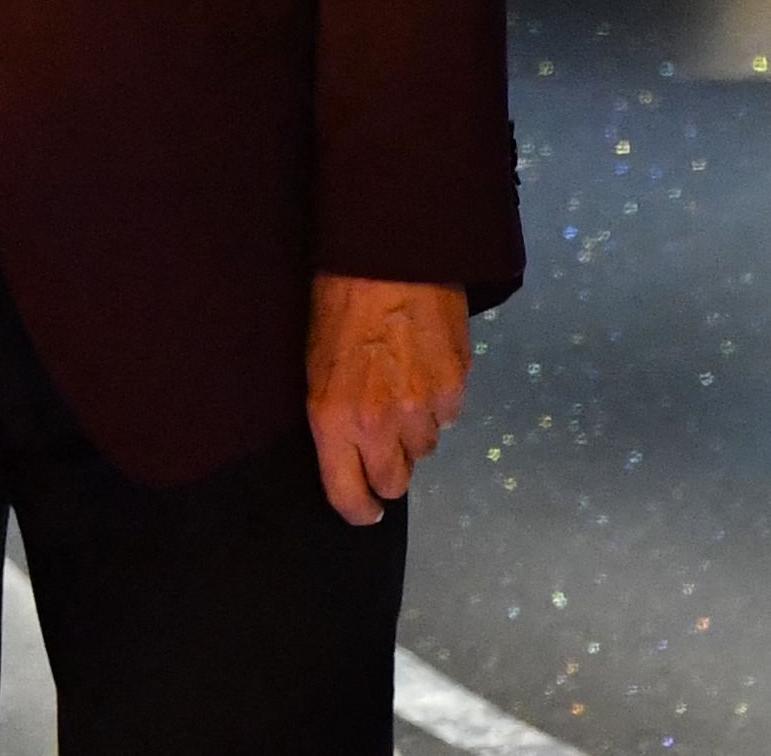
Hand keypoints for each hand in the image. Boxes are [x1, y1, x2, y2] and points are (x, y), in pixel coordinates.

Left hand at [305, 274, 469, 525]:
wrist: (387, 260)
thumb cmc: (335, 307)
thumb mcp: (314, 366)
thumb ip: (334, 416)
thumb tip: (352, 451)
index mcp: (333, 419)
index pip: (348, 494)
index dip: (358, 509)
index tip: (364, 510)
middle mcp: (379, 424)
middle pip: (395, 482)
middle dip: (388, 468)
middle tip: (381, 441)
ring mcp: (422, 410)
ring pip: (424, 448)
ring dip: (413, 431)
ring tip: (400, 388)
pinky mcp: (456, 389)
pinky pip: (449, 417)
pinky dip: (439, 404)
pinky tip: (424, 371)